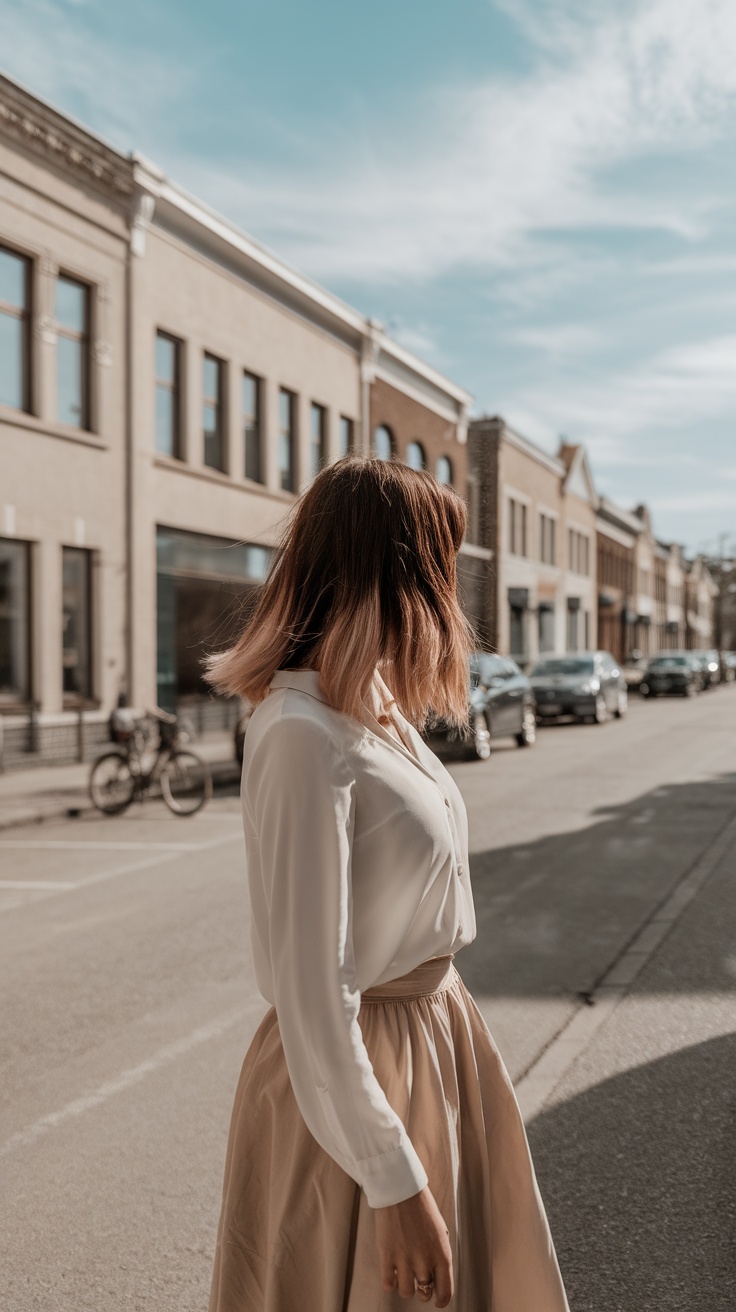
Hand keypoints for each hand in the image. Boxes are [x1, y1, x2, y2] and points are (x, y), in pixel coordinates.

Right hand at [374, 1185, 452, 1306]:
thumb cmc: (421, 1206)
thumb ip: (439, 1254)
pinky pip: (388, 1284)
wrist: (401, 1188)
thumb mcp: (439, 1231)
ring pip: (406, 1292)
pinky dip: (390, 1282)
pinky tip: (391, 1272)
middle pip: (425, 1292)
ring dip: (406, 1286)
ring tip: (404, 1274)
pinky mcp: (387, 1255)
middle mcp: (425, 1261)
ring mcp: (405, 1259)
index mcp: (442, 1254)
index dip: (441, 1300)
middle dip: (423, 1291)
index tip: (437, 1301)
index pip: (446, 1291)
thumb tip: (436, 1274)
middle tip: (419, 1283)